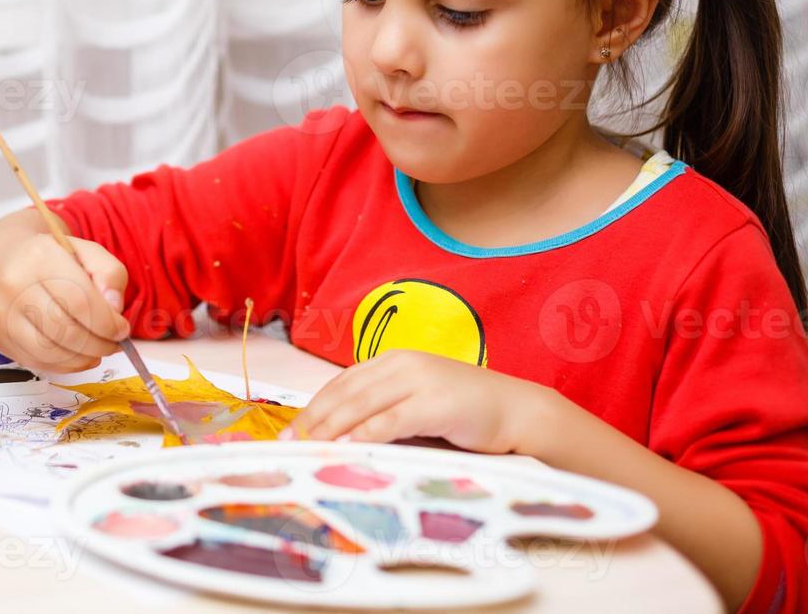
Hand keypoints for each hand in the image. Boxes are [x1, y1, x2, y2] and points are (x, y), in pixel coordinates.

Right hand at [0, 232, 130, 373]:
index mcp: (39, 257)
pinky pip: (37, 362)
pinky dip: (64, 365)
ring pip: (50, 352)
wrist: (0, 263)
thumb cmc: (49, 259)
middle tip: (113, 344)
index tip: (122, 329)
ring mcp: (2, 315)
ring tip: (97, 350)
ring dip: (83, 358)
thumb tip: (115, 307)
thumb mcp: (85, 251)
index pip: (80, 301)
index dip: (107, 323)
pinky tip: (77, 355)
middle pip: (65, 331)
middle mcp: (14, 285)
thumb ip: (109, 273)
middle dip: (98, 344)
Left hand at [281, 349, 557, 453]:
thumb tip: (341, 437)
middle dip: (314, 418)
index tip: (292, 429)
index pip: (342, 382)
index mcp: (394, 360)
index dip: (314, 406)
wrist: (518, 411)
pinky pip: (391, 420)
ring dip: (331, 427)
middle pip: (345, 392)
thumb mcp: (418, 403)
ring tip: (307, 447)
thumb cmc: (466, 412)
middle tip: (289, 443)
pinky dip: (365, 434)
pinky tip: (347, 448)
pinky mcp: (435, 403)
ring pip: (362, 404)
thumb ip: (384, 411)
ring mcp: (420, 380)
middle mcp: (402, 364)